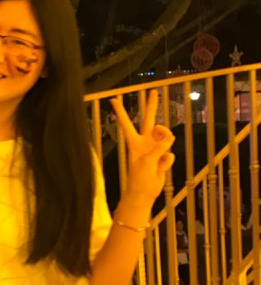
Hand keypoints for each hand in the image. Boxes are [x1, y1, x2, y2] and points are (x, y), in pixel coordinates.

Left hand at [110, 89, 174, 206]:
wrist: (145, 193)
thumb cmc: (140, 178)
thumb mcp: (147, 161)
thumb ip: (159, 147)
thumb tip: (170, 137)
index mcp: (134, 142)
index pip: (127, 123)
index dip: (121, 112)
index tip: (113, 99)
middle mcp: (145, 142)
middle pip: (149, 119)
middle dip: (152, 105)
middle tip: (153, 90)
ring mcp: (155, 148)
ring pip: (166, 136)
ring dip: (167, 144)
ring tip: (161, 157)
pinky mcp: (164, 156)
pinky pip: (170, 153)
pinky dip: (167, 161)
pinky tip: (161, 168)